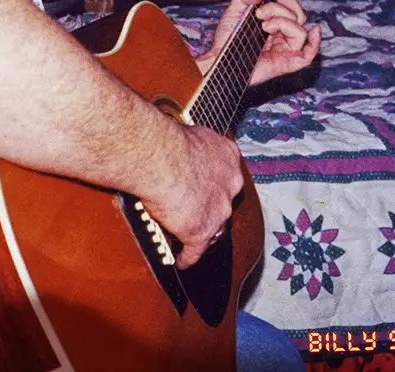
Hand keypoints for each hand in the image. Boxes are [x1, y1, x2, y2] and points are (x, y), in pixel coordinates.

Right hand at [141, 124, 244, 268]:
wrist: (162, 158)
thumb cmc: (170, 141)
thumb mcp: (191, 134)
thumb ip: (194, 145)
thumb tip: (181, 141)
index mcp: (228, 156)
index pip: (227, 174)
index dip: (218, 182)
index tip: (208, 186)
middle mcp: (231, 183)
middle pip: (224, 201)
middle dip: (213, 207)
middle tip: (197, 210)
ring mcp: (220, 209)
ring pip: (214, 226)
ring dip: (203, 232)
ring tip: (190, 238)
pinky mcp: (202, 231)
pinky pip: (196, 250)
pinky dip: (188, 257)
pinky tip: (182, 261)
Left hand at [198, 0, 321, 85]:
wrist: (219, 60)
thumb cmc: (225, 42)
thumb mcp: (232, 13)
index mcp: (273, 25)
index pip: (292, 10)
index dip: (288, 1)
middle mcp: (280, 37)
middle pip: (297, 17)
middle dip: (280, 9)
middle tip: (262, 13)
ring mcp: (284, 49)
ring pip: (300, 31)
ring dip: (284, 23)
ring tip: (265, 26)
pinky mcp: (285, 63)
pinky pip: (307, 56)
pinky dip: (315, 44)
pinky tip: (313, 33)